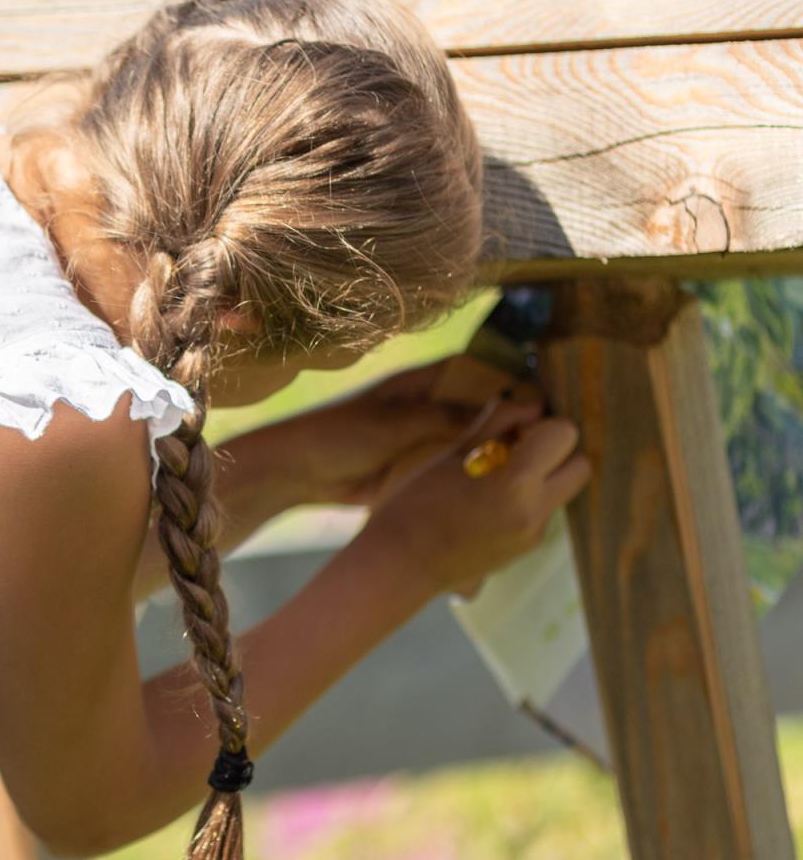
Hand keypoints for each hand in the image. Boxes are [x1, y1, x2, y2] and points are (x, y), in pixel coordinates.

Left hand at [268, 355, 543, 508]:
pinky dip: (481, 475)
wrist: (297, 473)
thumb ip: (450, 417)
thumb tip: (514, 411)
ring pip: (477, 441)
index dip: (518, 382)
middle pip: (487, 409)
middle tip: (562, 437)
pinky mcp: (421, 468)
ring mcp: (428, 438)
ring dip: (504, 451)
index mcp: (424, 382)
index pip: (483, 372)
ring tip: (547, 464)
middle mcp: (433, 406)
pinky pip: (459, 468)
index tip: (555, 397)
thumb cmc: (339, 435)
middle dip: (519, 421)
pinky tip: (513, 487)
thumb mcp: (396, 424)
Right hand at [356, 396, 591, 598]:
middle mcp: (535, 510)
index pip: (564, 434)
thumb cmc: (415, 504)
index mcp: (515, 482)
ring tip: (498, 479)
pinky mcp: (525, 549)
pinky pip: (543, 513)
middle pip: (580, 465)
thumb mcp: (450, 456)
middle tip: (517, 452)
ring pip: (563, 490)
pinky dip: (527, 501)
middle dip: (556, 452)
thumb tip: (529, 406)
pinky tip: (488, 505)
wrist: (400, 563)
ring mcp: (533, 534)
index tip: (515, 433)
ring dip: (543, 477)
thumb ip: (495, 426)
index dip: (542, 426)